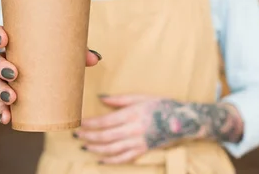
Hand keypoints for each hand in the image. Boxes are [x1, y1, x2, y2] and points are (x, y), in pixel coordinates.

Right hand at [0, 25, 101, 124]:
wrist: (45, 63)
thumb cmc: (52, 51)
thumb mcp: (63, 48)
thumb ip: (78, 51)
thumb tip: (96, 59)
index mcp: (13, 42)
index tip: (4, 39)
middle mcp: (3, 59)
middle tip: (14, 73)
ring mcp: (2, 78)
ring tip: (12, 98)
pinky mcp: (7, 94)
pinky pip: (0, 103)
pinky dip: (2, 111)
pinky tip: (7, 118)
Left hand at [74, 95, 243, 164]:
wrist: (183, 120)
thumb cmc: (161, 105)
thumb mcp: (141, 97)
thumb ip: (120, 99)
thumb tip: (101, 98)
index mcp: (132, 114)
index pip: (105, 121)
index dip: (89, 123)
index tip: (78, 122)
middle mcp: (134, 130)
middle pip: (105, 136)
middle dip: (88, 136)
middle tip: (76, 134)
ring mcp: (138, 142)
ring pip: (111, 149)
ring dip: (95, 148)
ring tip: (84, 145)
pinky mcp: (143, 150)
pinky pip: (123, 159)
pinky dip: (110, 161)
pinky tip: (100, 159)